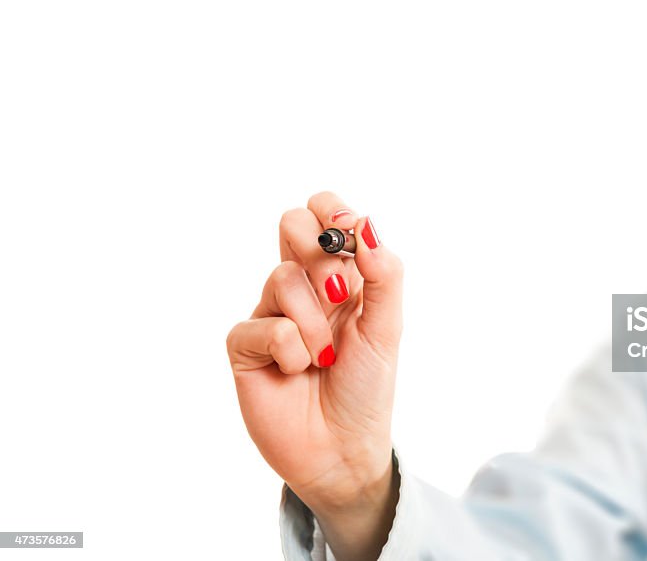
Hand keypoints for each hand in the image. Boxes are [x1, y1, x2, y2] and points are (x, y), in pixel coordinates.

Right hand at [227, 191, 403, 511]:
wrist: (344, 448)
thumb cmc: (366, 388)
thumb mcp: (386, 328)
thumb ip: (383, 275)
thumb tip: (367, 223)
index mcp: (338, 275)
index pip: (324, 212)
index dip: (332, 211)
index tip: (348, 234)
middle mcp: (302, 287)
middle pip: (291, 224)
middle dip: (320, 254)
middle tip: (337, 294)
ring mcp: (271, 313)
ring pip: (282, 278)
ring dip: (316, 324)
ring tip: (325, 359)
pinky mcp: (247, 346)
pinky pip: (262, 326)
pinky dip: (291, 350)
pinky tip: (297, 372)